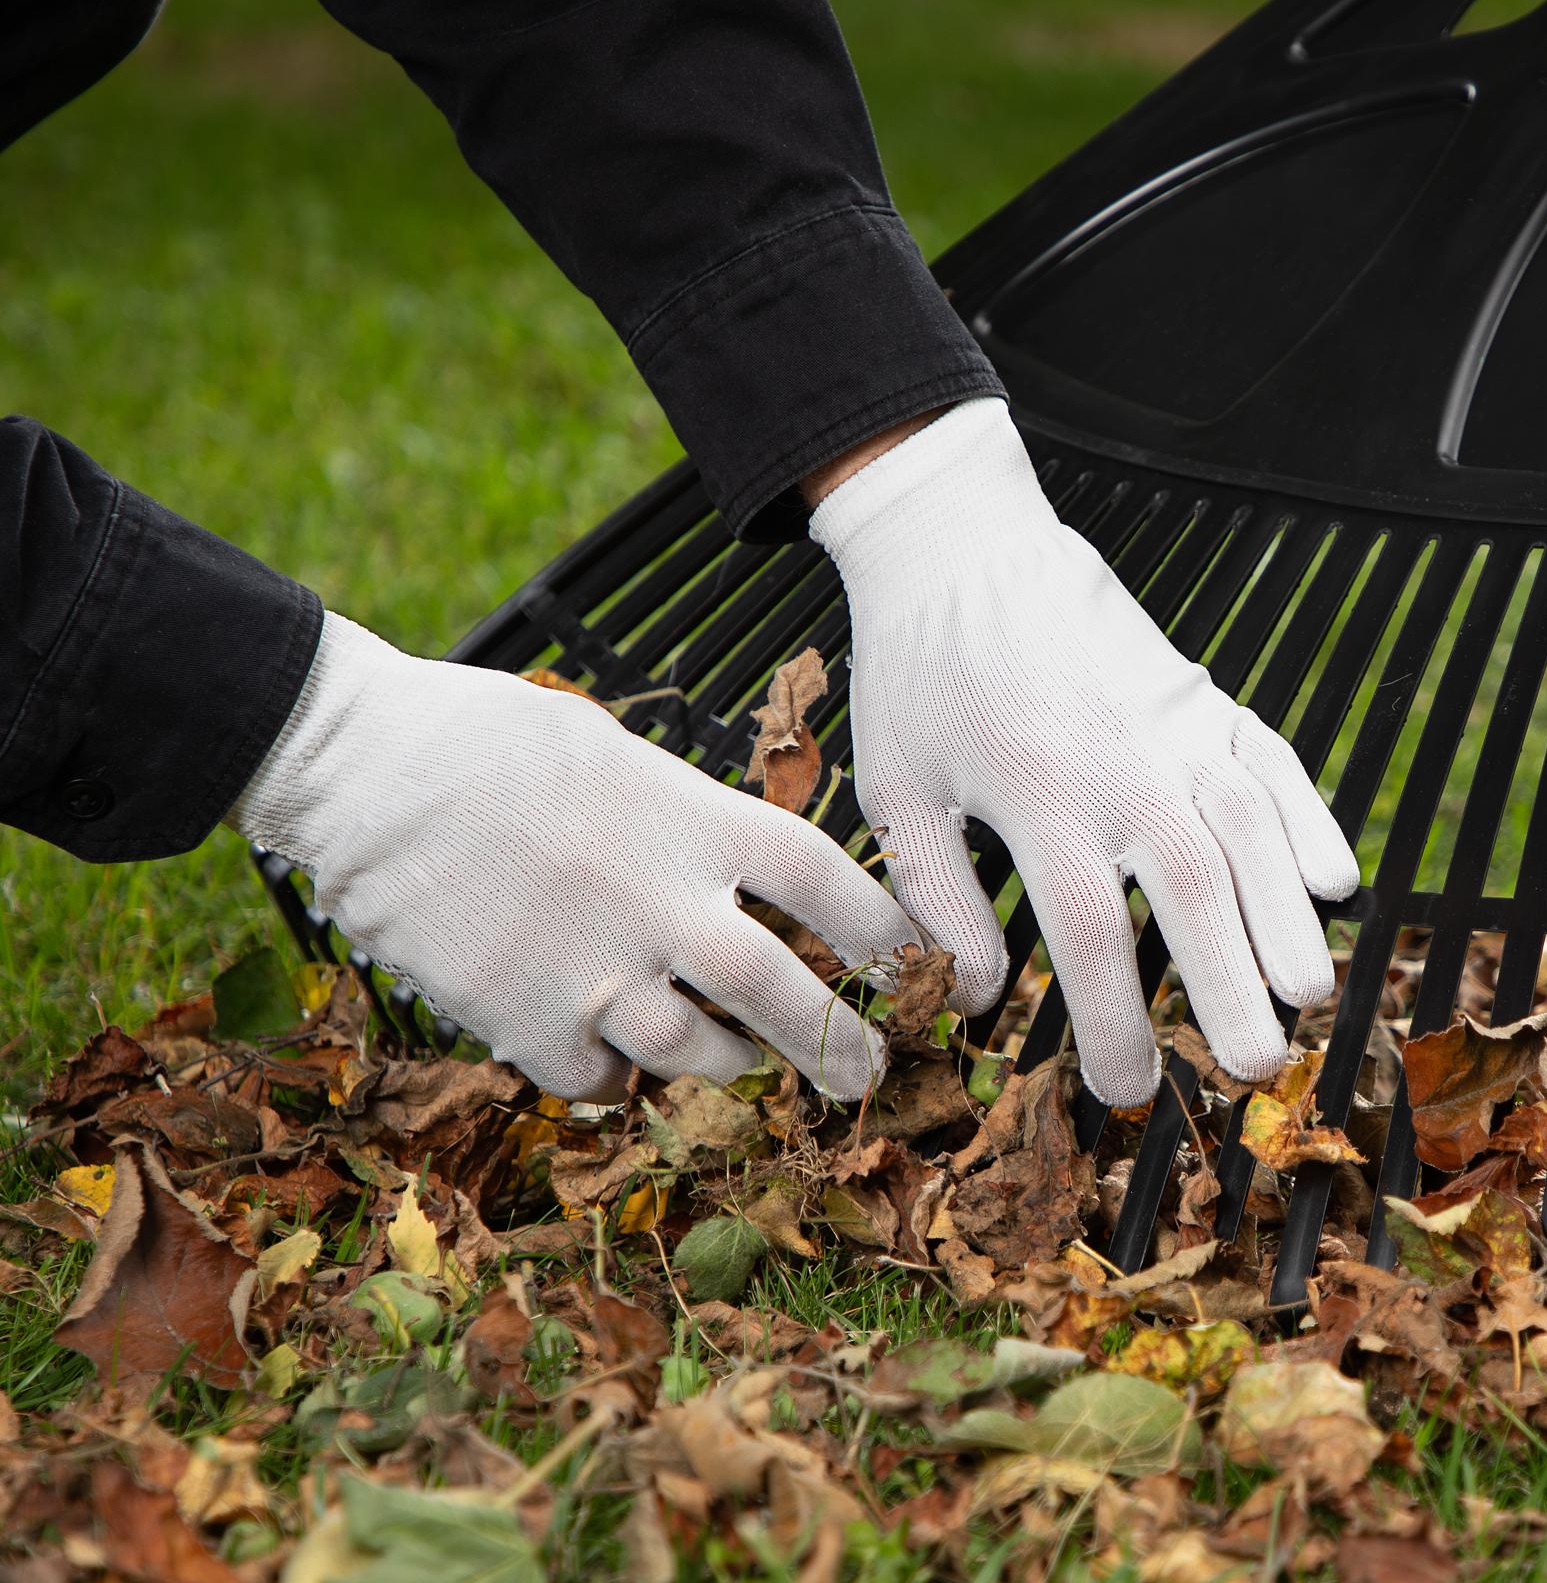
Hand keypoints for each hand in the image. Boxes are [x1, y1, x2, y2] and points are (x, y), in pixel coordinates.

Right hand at [227, 615, 917, 1101]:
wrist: (364, 772)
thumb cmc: (484, 738)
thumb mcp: (612, 751)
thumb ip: (677, 817)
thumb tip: (710, 862)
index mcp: (693, 821)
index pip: (828, 881)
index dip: (886, 929)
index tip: (911, 960)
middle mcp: (663, 906)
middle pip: (785, 994)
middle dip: (842, 1045)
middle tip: (871, 1074)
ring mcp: (598, 974)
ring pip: (699, 1056)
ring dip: (728, 1064)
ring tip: (738, 1063)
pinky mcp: (528, 1024)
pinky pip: (598, 1080)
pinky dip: (611, 1075)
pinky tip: (602, 1050)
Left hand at [810, 399, 1358, 1107]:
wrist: (963, 549)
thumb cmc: (921, 674)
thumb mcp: (894, 787)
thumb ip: (934, 896)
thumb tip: (975, 994)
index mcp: (1040, 798)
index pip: (1092, 938)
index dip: (1116, 1024)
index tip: (1126, 1087)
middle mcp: (1125, 766)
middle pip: (1198, 895)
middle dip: (1231, 988)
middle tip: (1256, 1069)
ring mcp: (1177, 725)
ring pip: (1255, 832)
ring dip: (1287, 917)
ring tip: (1308, 994)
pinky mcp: (1202, 694)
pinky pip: (1275, 759)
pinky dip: (1310, 817)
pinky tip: (1332, 879)